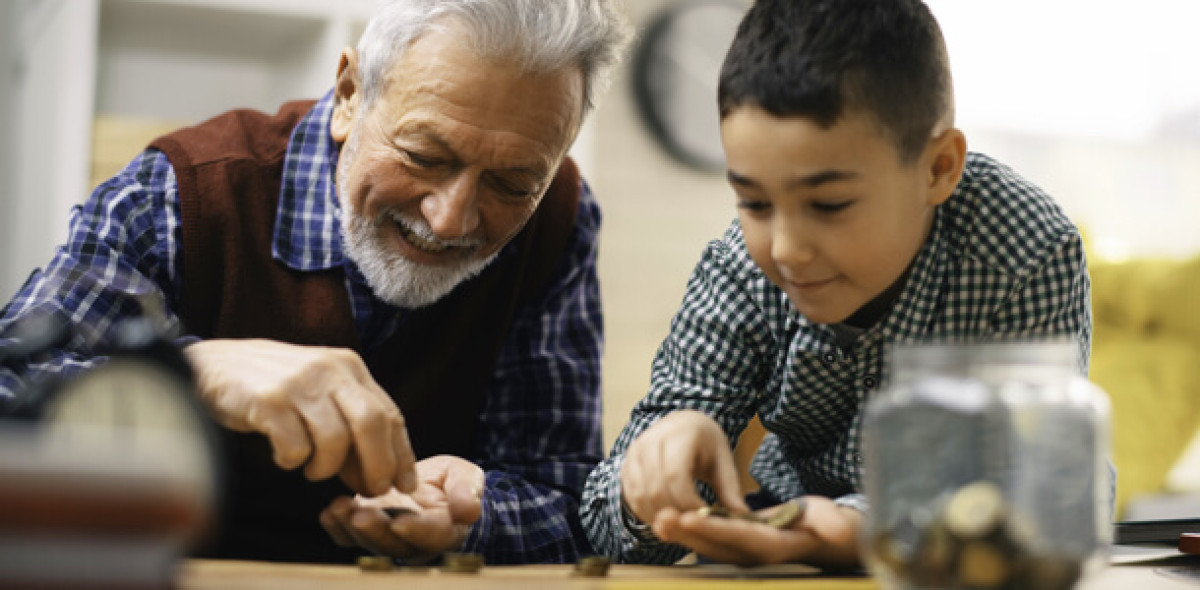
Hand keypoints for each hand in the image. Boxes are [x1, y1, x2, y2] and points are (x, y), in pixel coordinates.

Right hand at [184, 338, 416, 495]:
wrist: (213, 364)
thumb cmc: (273, 385)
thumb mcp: (320, 390)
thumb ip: (350, 421)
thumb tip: (377, 472)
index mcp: (349, 367)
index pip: (390, 414)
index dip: (402, 454)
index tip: (404, 484)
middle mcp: (329, 370)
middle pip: (372, 424)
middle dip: (377, 465)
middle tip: (368, 489)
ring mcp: (299, 384)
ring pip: (335, 440)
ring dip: (327, 467)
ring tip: (312, 469)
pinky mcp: (268, 401)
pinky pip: (295, 447)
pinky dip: (292, 461)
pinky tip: (284, 456)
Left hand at [319, 455, 485, 560]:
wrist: (432, 484)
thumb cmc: (453, 482)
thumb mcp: (467, 477)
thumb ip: (467, 491)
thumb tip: (468, 512)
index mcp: (444, 529)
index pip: (433, 535)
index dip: (417, 531)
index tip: (401, 522)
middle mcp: (414, 540)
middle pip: (394, 544)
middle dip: (376, 531)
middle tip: (360, 516)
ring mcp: (389, 537)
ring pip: (369, 542)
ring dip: (352, 528)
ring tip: (339, 508)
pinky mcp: (369, 529)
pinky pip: (350, 537)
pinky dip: (337, 529)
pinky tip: (329, 513)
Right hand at [619, 409, 746, 524]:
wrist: (681, 424)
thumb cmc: (705, 444)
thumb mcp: (722, 461)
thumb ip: (730, 489)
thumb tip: (742, 517)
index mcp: (680, 434)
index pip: (675, 475)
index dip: (687, 503)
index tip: (704, 517)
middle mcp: (652, 440)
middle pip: (656, 488)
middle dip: (674, 513)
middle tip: (692, 527)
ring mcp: (635, 452)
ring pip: (640, 495)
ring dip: (659, 516)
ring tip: (679, 526)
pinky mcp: (626, 465)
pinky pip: (632, 496)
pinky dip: (647, 513)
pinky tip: (665, 519)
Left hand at [652, 495, 862, 567]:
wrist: (824, 537)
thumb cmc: (832, 526)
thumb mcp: (835, 523)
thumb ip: (834, 525)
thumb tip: (839, 528)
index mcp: (775, 546)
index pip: (740, 536)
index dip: (714, 528)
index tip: (688, 516)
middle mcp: (754, 554)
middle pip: (715, 544)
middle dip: (687, 533)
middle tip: (661, 517)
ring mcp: (743, 551)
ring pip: (707, 544)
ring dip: (682, 533)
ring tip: (657, 519)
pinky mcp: (736, 544)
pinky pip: (707, 538)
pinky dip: (687, 530)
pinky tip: (665, 519)